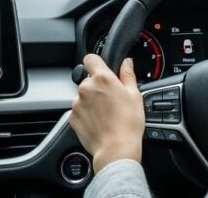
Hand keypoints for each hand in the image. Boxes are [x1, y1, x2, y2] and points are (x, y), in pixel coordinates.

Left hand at [70, 54, 143, 173]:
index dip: (97, 62)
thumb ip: (128, 75)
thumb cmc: (128, 124)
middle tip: (111, 99)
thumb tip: (126, 62)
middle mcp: (86, 88)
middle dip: (98, 86)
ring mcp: (77, 103)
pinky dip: (86, 114)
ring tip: (106, 114)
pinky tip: (99, 122)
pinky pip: (79, 110)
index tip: (102, 69)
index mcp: (102, 78)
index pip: (90, 58)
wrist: (116, 149)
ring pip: (84, 96)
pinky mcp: (72, 117)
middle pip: (89, 79)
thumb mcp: (135, 95)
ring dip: (91, 100)